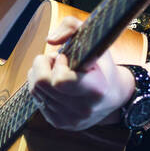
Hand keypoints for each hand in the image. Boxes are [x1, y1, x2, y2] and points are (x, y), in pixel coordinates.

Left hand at [27, 17, 135, 131]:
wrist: (114, 97)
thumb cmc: (103, 65)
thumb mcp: (95, 39)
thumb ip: (72, 26)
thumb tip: (49, 40)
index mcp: (95, 89)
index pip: (60, 80)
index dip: (58, 64)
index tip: (67, 58)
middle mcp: (83, 109)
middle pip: (42, 83)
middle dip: (43, 64)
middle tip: (56, 59)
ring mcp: (70, 119)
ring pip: (35, 91)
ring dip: (40, 74)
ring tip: (56, 69)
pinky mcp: (60, 124)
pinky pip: (36, 101)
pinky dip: (40, 87)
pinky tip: (54, 83)